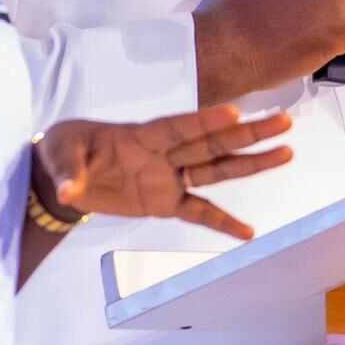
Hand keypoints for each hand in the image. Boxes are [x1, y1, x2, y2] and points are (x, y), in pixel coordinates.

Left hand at [35, 108, 294, 242]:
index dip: (206, 120)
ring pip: (216, 170)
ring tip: (286, 153)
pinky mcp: (165, 202)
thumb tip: (69, 191)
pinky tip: (248, 232)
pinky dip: (222, 222)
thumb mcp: (59, 153)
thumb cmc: (62, 152)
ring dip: (250, 164)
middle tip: (283, 122)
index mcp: (141, 135)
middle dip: (247, 135)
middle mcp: (163, 154)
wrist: (59, 175)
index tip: (235, 112)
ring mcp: (168, 177)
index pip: (179, 127)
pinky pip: (199, 212)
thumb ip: (69, 171)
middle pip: (212, 144)